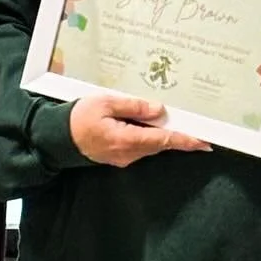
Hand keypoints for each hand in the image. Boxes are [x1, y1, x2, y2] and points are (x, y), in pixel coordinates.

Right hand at [69, 94, 211, 168]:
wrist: (56, 138)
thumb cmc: (78, 117)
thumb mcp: (106, 103)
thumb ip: (134, 107)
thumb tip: (159, 110)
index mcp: (126, 139)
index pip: (162, 140)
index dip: (185, 140)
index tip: (204, 142)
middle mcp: (128, 153)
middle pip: (160, 144)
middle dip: (179, 138)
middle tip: (199, 131)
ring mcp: (123, 157)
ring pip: (151, 146)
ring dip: (165, 137)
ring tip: (181, 125)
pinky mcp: (118, 156)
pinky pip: (140, 146)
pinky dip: (151, 137)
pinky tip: (154, 126)